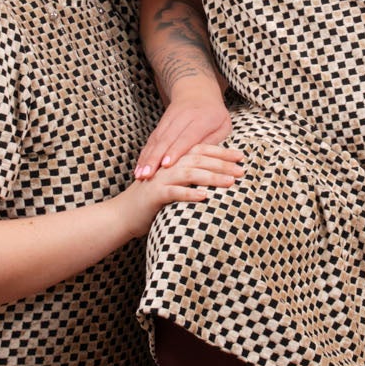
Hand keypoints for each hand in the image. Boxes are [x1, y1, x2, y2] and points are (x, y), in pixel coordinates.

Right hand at [116, 144, 245, 239]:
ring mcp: (160, 179)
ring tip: (230, 182)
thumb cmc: (152, 202)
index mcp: (173, 160)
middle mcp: (167, 166)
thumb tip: (215, 173)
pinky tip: (204, 197)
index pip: (201, 150)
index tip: (241, 156)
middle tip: (242, 169)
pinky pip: (173, 192)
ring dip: (211, 177)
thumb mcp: (173, 185)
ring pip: (189, 173)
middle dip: (222, 163)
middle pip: (198, 159)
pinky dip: (189, 194)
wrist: (122, 215)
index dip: (222, 152)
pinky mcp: (153, 194)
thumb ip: (190, 175)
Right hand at [133, 88, 233, 178]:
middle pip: (166, 139)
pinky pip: (152, 139)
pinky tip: (139, 166)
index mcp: (202, 119)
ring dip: (146, 157)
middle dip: (155, 157)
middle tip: (147, 174)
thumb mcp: (222, 126)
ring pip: (156, 139)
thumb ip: (213, 141)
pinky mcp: (161, 123)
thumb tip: (203, 160)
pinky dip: (145, 153)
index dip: (176, 150)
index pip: (187, 136)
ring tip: (139, 174)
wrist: (197, 91)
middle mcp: (182, 117)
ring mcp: (169, 119)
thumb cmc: (215, 114)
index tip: (166, 165)